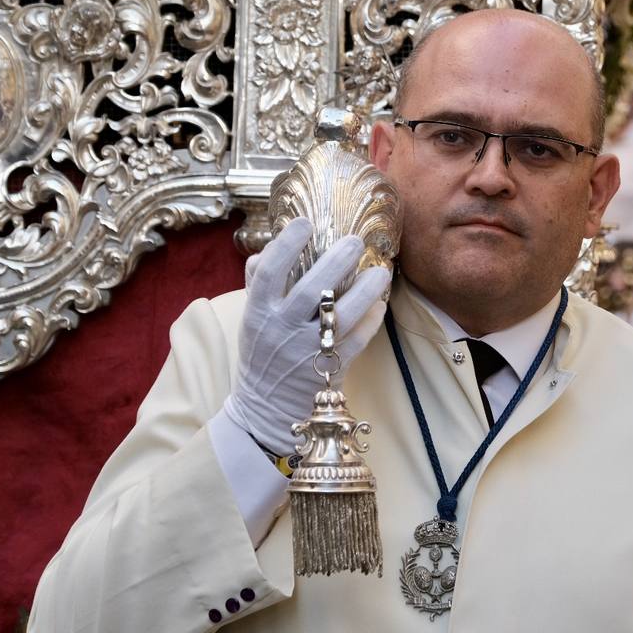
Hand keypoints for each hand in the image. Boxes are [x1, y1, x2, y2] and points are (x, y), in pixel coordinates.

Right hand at [223, 217, 390, 454]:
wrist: (267, 409)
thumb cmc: (262, 354)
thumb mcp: (251, 319)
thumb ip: (257, 284)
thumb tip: (266, 249)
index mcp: (259, 312)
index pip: (269, 273)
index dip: (286, 246)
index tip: (304, 223)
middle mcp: (282, 329)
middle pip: (312, 291)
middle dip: (336, 262)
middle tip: (355, 240)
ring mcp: (308, 350)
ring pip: (341, 316)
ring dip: (365, 291)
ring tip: (381, 271)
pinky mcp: (330, 368)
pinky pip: (357, 341)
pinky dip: (371, 320)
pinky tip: (380, 303)